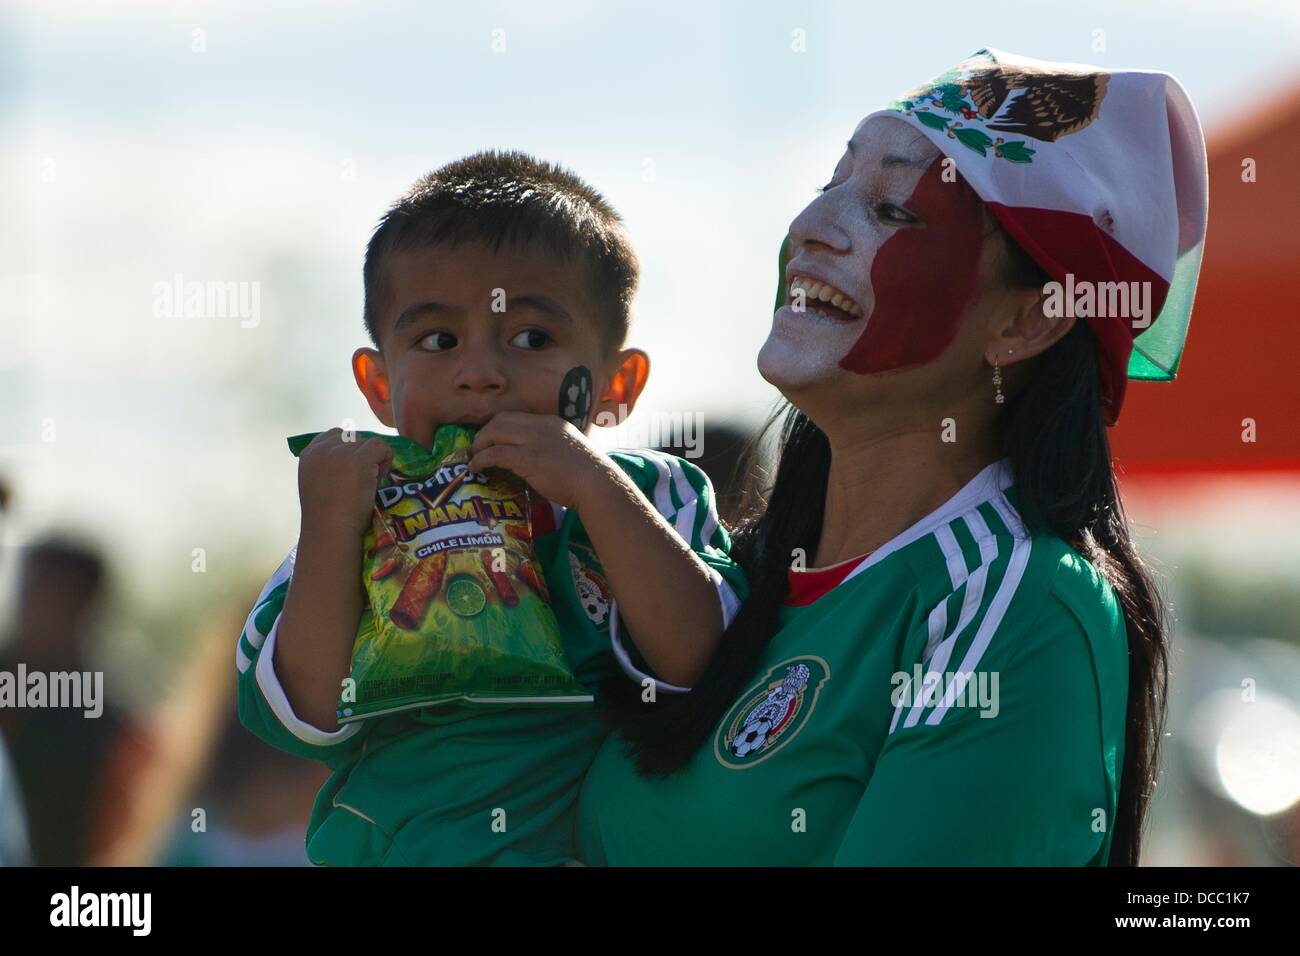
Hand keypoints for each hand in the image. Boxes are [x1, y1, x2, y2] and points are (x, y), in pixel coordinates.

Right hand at [297, 428, 392, 538]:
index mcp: (308, 455)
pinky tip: (380, 477)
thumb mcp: (318, 484)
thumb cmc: (327, 517)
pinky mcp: (358, 459)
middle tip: (363, 479)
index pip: (335, 435)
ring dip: (373, 459)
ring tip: (369, 482)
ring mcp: (340, 452)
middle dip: (362, 454)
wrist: (330, 532)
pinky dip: (386, 458)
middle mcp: (321, 449)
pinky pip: (381, 446)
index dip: (349, 450)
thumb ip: (328, 467)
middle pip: (353, 437)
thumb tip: (355, 457)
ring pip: (367, 442)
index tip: (352, 471)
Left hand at [467, 412, 617, 510]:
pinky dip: (480, 460)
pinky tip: (476, 469)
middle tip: (478, 447)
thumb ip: (552, 451)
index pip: (517, 416)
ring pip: (494, 433)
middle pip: (501, 420)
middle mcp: (541, 426)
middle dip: (485, 433)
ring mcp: (533, 440)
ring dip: (479, 445)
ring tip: (474, 457)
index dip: (499, 426)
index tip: (492, 438)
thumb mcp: (570, 452)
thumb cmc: (589, 477)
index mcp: (552, 423)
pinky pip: (494, 454)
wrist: (597, 484)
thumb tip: (536, 466)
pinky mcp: (526, 458)